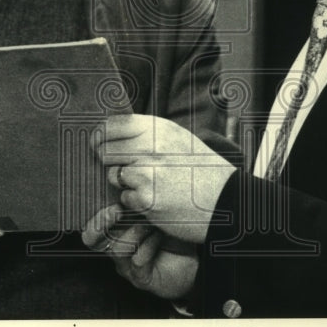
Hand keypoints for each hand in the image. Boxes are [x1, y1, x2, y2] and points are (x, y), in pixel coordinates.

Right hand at [82, 204, 197, 299]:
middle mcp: (116, 248)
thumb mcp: (155, 212)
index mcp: (115, 231)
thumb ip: (141, 201)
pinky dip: (149, 244)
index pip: (92, 226)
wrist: (193, 258)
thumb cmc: (172, 232)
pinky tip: (160, 235)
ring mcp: (127, 265)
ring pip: (117, 248)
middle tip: (118, 210)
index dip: (96, 215)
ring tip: (152, 223)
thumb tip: (131, 179)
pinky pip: (137, 261)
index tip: (115, 199)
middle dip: (101, 223)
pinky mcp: (141, 278)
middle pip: (92, 240)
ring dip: (135, 231)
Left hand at [93, 115, 234, 243]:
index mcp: (160, 129)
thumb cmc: (204, 172)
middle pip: (106, 150)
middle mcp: (152, 147)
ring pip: (114, 175)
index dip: (101, 134)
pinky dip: (136, 202)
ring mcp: (148, 173)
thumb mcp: (181, 140)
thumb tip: (115, 131)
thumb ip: (150, 134)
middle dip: (109, 161)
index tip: (99, 142)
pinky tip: (156, 200)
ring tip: (150, 185)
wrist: (227, 201)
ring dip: (125, 183)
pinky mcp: (146, 199)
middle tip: (123, 168)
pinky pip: (125, 198)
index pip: (113, 124)